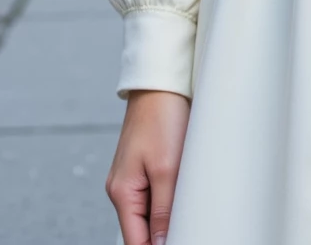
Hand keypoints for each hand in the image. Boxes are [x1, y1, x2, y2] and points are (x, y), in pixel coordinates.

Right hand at [106, 90, 190, 244]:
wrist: (160, 83)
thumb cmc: (161, 117)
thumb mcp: (166, 168)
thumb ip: (163, 210)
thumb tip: (160, 244)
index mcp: (122, 192)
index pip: (135, 241)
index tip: (181, 239)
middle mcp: (122, 188)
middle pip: (141, 229)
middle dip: (163, 233)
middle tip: (188, 225)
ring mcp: (131, 177)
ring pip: (149, 213)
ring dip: (167, 216)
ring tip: (189, 208)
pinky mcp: (143, 166)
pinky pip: (154, 194)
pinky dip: (168, 198)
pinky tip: (184, 191)